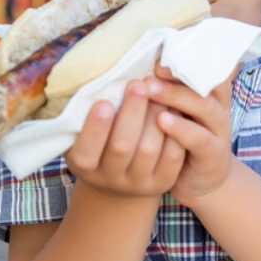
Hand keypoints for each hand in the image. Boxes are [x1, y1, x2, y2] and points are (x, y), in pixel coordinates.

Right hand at [65, 81, 185, 198]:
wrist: (122, 176)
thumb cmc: (101, 140)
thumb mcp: (85, 130)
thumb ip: (87, 112)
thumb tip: (100, 76)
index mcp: (84, 166)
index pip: (86, 152)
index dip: (95, 128)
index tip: (104, 102)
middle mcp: (110, 178)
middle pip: (122, 147)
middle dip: (131, 113)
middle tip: (138, 84)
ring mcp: (138, 183)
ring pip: (150, 149)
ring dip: (155, 115)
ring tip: (158, 90)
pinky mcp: (163, 182)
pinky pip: (173, 155)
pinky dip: (175, 129)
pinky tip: (173, 107)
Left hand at [147, 64, 238, 207]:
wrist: (201, 181)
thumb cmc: (183, 140)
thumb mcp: (179, 112)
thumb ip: (168, 91)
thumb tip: (138, 66)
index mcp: (210, 93)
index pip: (206, 66)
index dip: (186, 58)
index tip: (158, 53)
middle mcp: (218, 107)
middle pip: (204, 82)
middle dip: (176, 74)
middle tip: (148, 70)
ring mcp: (218, 129)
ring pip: (204, 106)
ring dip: (175, 96)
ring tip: (149, 90)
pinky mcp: (213, 152)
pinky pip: (199, 138)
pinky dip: (180, 129)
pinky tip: (161, 121)